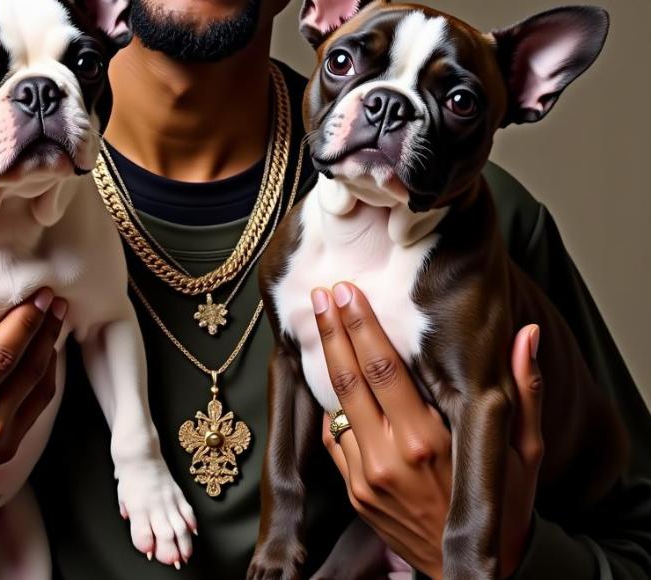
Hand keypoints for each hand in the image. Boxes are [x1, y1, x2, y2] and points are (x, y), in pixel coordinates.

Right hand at [0, 285, 66, 495]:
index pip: (2, 354)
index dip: (25, 321)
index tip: (39, 294)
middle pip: (29, 367)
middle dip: (45, 329)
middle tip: (54, 299)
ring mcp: (0, 441)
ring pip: (40, 385)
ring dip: (50, 348)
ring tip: (55, 318)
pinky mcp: (8, 449)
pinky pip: (38, 404)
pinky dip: (45, 374)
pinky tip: (45, 352)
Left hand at [313, 282, 542, 577]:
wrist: (470, 572)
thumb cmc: (503, 505)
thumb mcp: (524, 452)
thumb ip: (524, 390)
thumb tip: (526, 334)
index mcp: (429, 440)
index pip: (384, 368)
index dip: (361, 325)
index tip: (347, 292)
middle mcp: (391, 457)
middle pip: (349, 379)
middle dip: (332, 331)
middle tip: (320, 294)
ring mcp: (367, 477)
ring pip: (334, 406)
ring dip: (325, 360)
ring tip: (318, 322)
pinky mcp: (354, 492)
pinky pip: (331, 438)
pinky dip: (327, 405)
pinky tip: (326, 376)